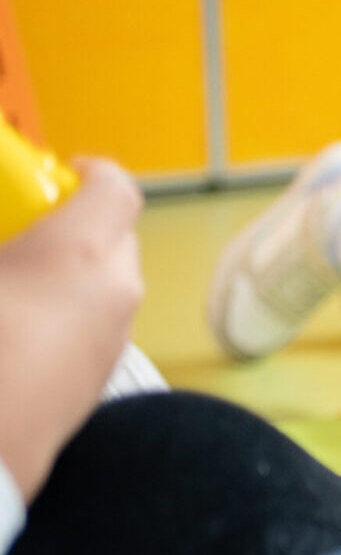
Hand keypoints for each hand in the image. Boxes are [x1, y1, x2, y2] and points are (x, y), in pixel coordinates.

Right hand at [0, 157, 143, 499]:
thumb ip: (8, 236)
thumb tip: (13, 252)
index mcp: (81, 250)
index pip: (115, 188)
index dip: (91, 174)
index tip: (63, 172)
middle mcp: (114, 292)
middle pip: (114, 238)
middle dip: (74, 227)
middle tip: (23, 230)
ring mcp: (113, 340)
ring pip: (106, 287)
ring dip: (72, 276)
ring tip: (13, 285)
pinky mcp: (100, 381)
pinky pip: (95, 330)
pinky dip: (69, 318)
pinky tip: (16, 333)